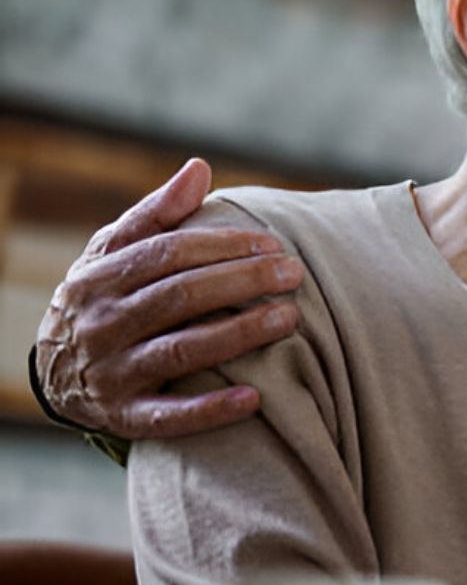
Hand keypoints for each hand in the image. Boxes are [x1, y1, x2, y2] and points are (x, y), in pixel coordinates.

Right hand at [35, 159, 303, 436]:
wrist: (56, 374)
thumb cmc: (104, 298)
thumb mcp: (114, 253)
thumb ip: (157, 214)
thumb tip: (199, 168)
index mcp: (101, 279)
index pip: (166, 255)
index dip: (222, 246)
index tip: (272, 244)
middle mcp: (102, 325)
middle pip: (179, 297)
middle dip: (241, 282)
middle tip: (293, 274)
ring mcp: (112, 373)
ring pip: (181, 350)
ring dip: (238, 335)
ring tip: (289, 319)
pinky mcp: (125, 417)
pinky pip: (170, 416)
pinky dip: (210, 410)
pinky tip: (254, 399)